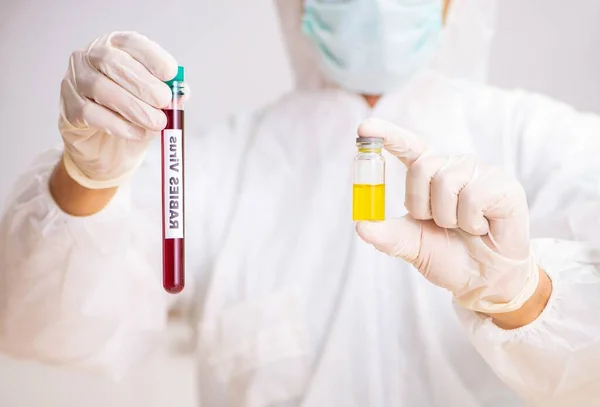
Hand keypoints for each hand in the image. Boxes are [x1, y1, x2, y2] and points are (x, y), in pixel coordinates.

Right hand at [59, 31, 177, 188]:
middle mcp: (90, 58)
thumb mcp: (156, 104)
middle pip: (113, 62)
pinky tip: (137, 133)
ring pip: (100, 87)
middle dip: (143, 83)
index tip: (171, 74)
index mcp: (115, 48)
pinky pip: (90, 113)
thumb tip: (181, 93)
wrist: (108, 150)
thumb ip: (169, 95)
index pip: (131, 42)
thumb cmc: (133, 117)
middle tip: (164, 102)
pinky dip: (118, 124)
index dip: (152, 56)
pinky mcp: (68, 109)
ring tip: (156, 123)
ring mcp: (74, 81)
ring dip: (133, 106)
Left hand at [355, 118, 542, 315]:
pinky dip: (472, 222)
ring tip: (465, 227)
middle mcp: (453, 167)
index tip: (364, 128)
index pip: (408, 147)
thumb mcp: (412, 246)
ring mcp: (479, 172)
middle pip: (422, 168)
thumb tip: (361, 226)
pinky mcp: (502, 184)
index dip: (387, 135)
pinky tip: (483, 226)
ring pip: (447, 183)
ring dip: (449, 217)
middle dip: (423, 205)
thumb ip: (388, 235)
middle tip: (441, 224)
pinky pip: (473, 197)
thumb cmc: (449, 256)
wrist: (484, 278)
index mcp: (430, 176)